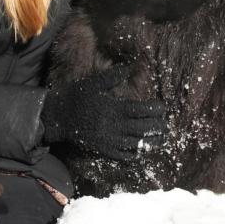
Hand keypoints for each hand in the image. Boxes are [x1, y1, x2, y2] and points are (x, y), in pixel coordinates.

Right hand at [42, 65, 165, 159]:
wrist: (58, 116)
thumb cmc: (76, 96)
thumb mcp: (94, 83)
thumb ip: (112, 76)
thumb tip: (128, 68)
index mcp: (114, 108)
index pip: (141, 110)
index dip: (154, 110)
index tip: (163, 108)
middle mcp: (114, 126)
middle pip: (142, 128)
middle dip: (156, 127)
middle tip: (167, 125)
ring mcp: (109, 140)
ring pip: (135, 144)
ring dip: (150, 143)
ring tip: (161, 140)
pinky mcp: (103, 150)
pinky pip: (122, 155)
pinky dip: (134, 154)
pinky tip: (140, 152)